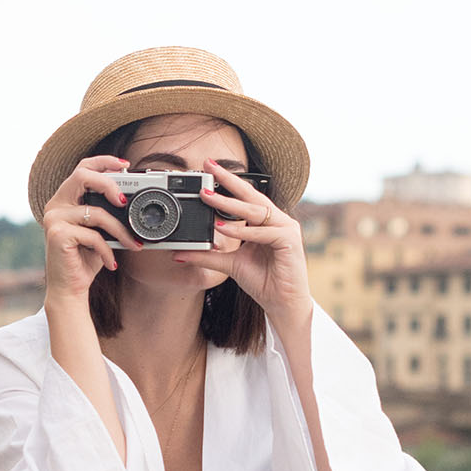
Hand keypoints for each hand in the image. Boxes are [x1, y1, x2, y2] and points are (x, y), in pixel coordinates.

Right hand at [42, 155, 136, 303]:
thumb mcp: (100, 230)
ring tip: (133, 244)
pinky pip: (93, 236)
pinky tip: (111, 262)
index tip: (125, 165)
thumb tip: (131, 200)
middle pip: (83, 176)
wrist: (70, 288)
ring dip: (120, 231)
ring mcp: (54, 218)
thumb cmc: (86, 258)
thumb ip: (108, 212)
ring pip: (96, 213)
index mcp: (64, 199)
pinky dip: (107, 250)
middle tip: (125, 201)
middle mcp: (55, 205)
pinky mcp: (57, 234)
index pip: (82, 168)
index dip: (104, 161)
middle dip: (109, 184)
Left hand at [192, 161, 311, 321]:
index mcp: (264, 222)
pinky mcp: (290, 241)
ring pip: (255, 211)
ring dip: (230, 205)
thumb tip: (180, 253)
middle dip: (229, 180)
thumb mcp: (229, 264)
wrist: (282, 303)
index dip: (227, 182)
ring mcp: (285, 229)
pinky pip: (264, 232)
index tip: (208, 168)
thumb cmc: (263, 281)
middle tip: (209, 166)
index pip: (245, 197)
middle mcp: (276, 221)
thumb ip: (207, 256)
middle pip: (251, 195)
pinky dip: (244, 231)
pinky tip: (224, 229)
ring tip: (208, 198)